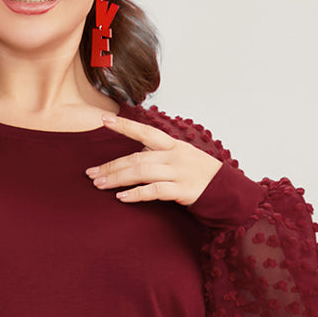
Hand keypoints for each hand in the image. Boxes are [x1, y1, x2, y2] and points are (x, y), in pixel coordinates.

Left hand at [85, 114, 221, 205]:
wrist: (226, 191)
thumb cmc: (199, 175)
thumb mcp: (181, 158)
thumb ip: (158, 156)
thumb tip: (132, 159)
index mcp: (173, 145)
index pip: (145, 132)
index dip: (125, 125)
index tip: (103, 119)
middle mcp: (175, 156)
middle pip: (136, 157)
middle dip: (111, 165)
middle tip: (91, 173)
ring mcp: (179, 172)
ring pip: (142, 172)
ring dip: (117, 178)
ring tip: (99, 184)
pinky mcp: (183, 190)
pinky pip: (154, 191)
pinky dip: (136, 194)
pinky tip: (121, 197)